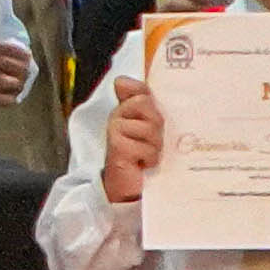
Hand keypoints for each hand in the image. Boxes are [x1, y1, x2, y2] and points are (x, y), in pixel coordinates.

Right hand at [98, 77, 162, 201]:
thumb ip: (144, 103)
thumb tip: (121, 80)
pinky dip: (150, 157)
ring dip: (155, 144)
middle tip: (152, 141)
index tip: (147, 114)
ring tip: (148, 155)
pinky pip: (146, 146)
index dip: (144, 95)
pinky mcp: (117, 148)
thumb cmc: (144, 158)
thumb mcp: (151, 128)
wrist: (130, 189)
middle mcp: (117, 117)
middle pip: (145, 103)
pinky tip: (143, 164)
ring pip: (149, 126)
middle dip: (155, 124)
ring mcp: (114, 131)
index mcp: (126, 109)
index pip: (137, 89)